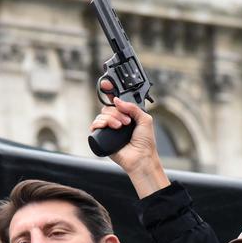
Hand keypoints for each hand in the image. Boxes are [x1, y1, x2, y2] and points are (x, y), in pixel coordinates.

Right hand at [89, 82, 169, 197]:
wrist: (141, 158)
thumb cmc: (145, 143)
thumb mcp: (145, 120)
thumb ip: (133, 107)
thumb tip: (117, 100)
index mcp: (127, 115)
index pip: (116, 100)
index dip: (110, 91)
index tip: (106, 84)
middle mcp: (117, 120)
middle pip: (108, 107)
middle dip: (117, 111)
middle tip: (126, 121)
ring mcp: (110, 129)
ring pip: (102, 115)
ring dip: (112, 119)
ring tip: (121, 127)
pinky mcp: (102, 137)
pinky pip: (95, 125)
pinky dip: (101, 123)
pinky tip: (110, 128)